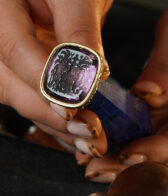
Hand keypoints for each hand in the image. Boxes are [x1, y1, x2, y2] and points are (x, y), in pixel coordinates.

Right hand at [0, 0, 111, 155]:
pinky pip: (28, 97)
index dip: (42, 81)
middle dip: (50, 114)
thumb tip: (87, 79)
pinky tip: (73, 132)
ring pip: (18, 97)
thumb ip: (79, 31)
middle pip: (9, 83)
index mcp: (0, 7)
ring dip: (53, 124)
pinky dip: (52, 118)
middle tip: (88, 131)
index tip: (74, 107)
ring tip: (86, 140)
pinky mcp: (18, 70)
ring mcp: (4, 58)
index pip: (12, 47)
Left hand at [80, 0, 167, 182]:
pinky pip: (144, 132)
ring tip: (90, 160)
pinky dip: (122, 139)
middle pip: (167, 153)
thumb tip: (146, 96)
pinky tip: (99, 142)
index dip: (157, 151)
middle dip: (130, 163)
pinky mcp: (166, 115)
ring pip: (152, 146)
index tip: (127, 155)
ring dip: (120, 156)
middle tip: (97, 167)